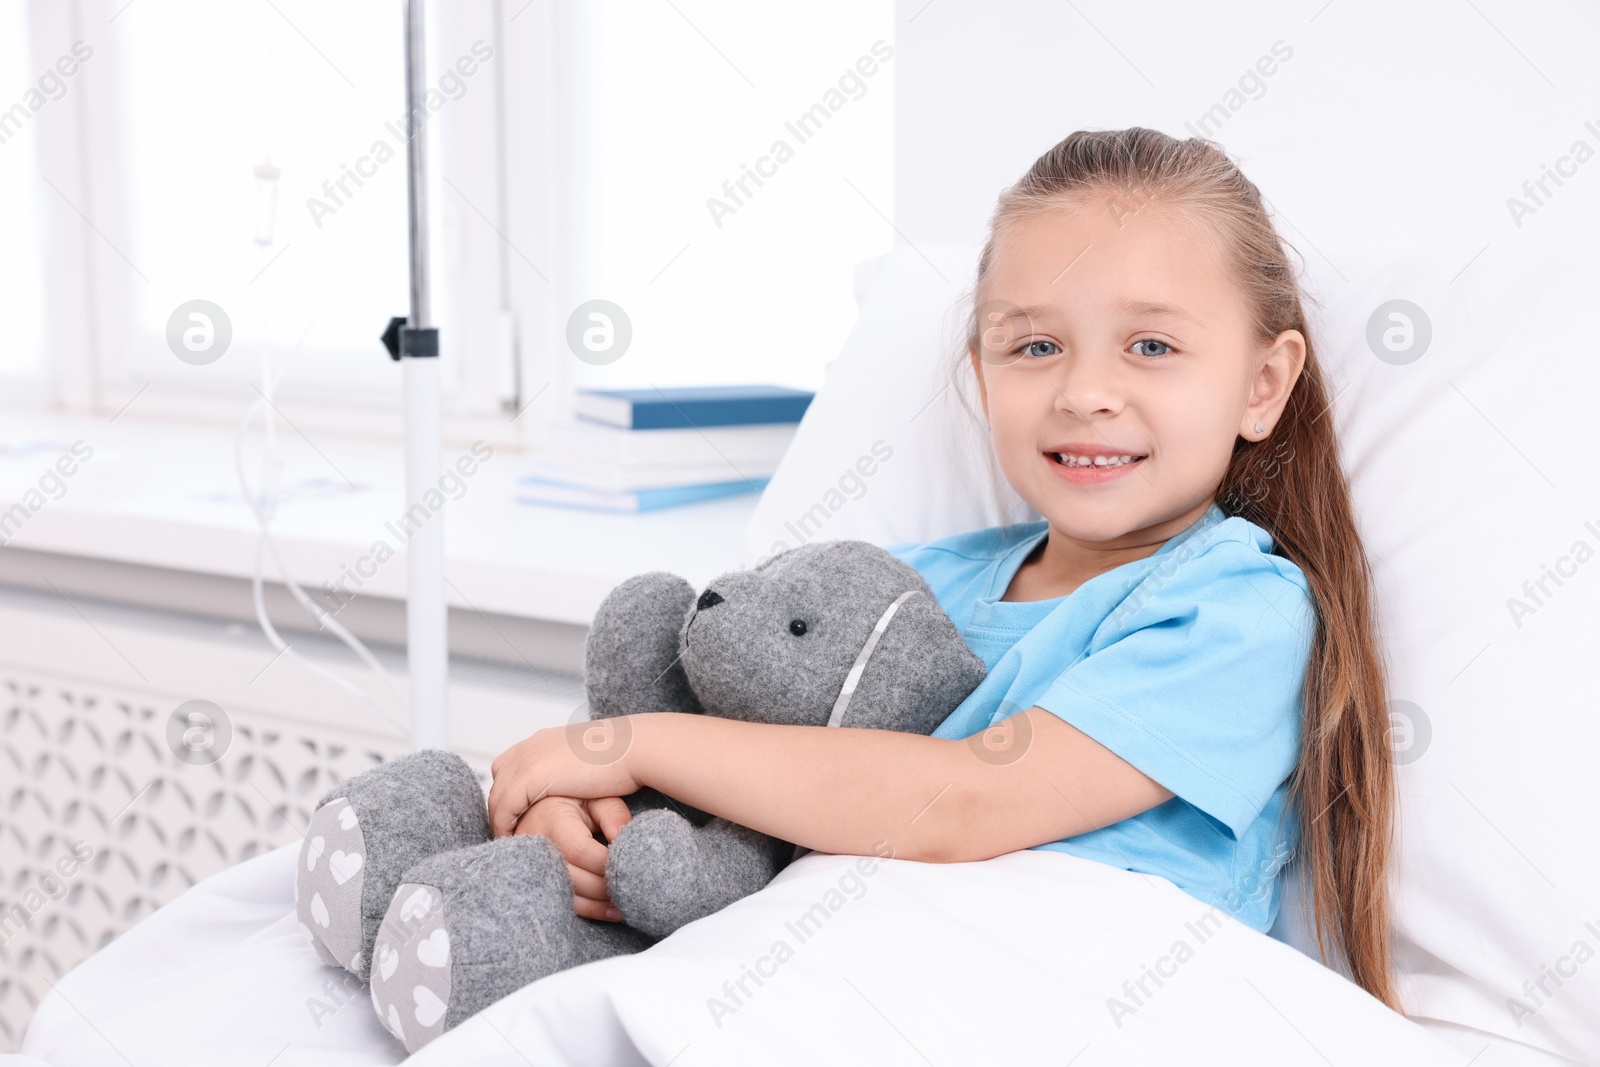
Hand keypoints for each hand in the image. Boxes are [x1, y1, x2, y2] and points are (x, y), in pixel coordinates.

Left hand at [488, 719, 641, 837]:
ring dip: (500, 820)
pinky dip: (504, 825)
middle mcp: (531, 746)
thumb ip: (576, 768)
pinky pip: (504, 808)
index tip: (519, 813)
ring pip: (498, 796)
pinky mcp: (529, 777)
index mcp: (544, 740)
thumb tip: (581, 781)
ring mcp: (527, 760)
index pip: (511, 764)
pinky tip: (514, 839)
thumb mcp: (592, 759)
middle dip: (502, 805)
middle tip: (511, 830)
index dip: (512, 790)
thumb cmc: (624, 755)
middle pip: (500, 780)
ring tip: (511, 840)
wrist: (633, 748)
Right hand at [512, 795, 634, 920]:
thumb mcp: (596, 798)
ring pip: (567, 895)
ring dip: (599, 905)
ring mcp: (534, 868)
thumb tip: (623, 837)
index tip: (630, 866)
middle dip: (605, 887)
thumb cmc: (577, 801)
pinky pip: (562, 903)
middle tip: (633, 888)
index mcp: (553, 821)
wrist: (543, 809)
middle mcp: (539, 847)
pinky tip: (611, 911)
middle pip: (573, 878)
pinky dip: (588, 910)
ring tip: (626, 905)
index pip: (580, 850)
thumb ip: (612, 814)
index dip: (607, 863)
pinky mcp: (539, 882)